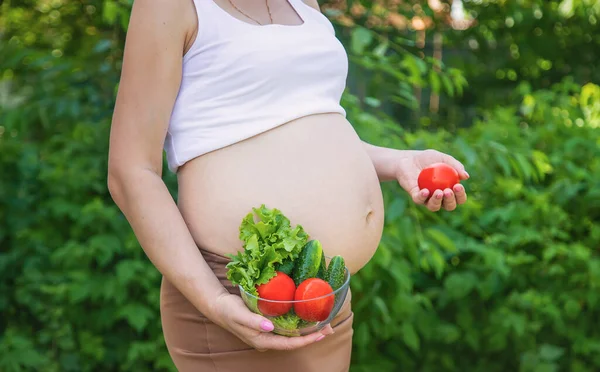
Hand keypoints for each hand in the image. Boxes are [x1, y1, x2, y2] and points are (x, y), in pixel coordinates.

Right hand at [210, 293, 333, 351]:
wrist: (218, 307)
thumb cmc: (229, 310)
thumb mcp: (240, 314)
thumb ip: (254, 321)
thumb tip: (270, 327)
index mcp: (262, 340)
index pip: (289, 344)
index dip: (306, 340)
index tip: (320, 334)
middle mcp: (268, 340)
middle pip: (294, 341)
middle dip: (312, 336)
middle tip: (330, 327)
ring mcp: (268, 333)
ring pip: (293, 335)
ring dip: (309, 330)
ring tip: (325, 324)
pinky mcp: (269, 325)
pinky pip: (288, 328)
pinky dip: (300, 324)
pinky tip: (308, 317)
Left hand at [396, 149, 468, 211]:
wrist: (408, 159)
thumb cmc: (428, 159)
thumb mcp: (443, 158)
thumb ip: (456, 165)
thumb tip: (466, 176)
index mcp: (449, 190)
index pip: (459, 198)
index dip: (461, 195)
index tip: (458, 186)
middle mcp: (439, 198)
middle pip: (449, 206)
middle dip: (451, 201)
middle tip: (448, 191)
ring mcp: (427, 199)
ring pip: (434, 207)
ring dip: (438, 201)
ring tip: (439, 192)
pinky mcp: (415, 196)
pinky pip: (419, 200)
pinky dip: (423, 197)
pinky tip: (425, 191)